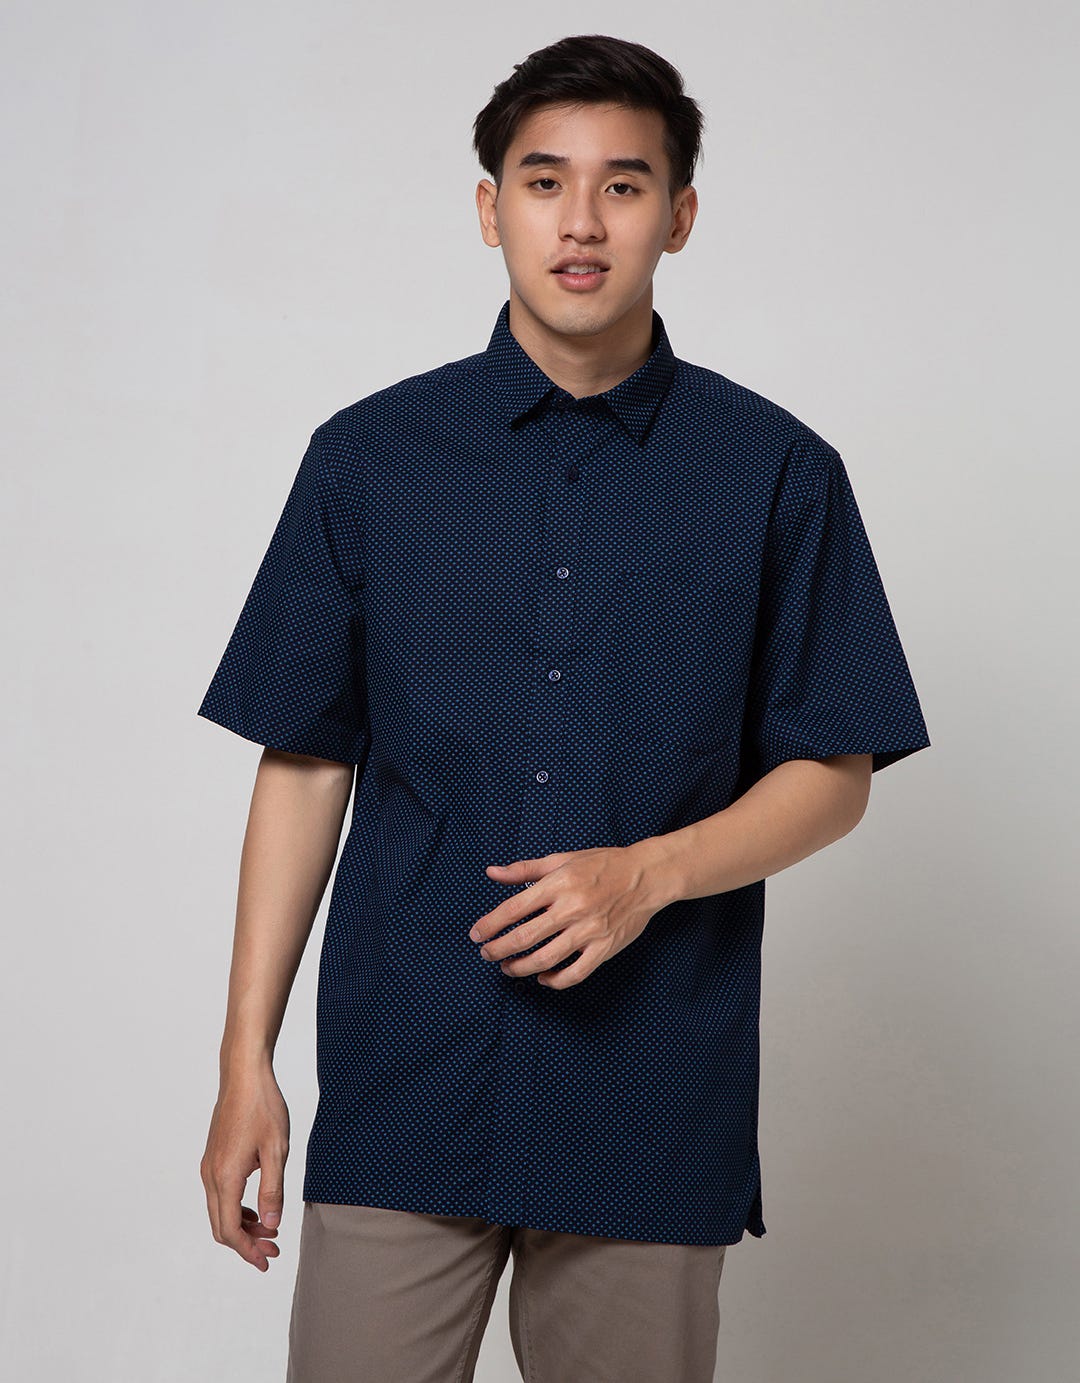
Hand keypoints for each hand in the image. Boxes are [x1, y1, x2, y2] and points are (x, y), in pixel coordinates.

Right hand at [200, 1064, 289, 1271]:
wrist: (244, 1075)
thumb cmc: (262, 1107)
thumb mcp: (276, 1150)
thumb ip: (272, 1189)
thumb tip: (271, 1224)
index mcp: (226, 1176)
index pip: (230, 1229)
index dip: (248, 1251)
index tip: (266, 1261)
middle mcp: (211, 1175)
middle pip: (221, 1226)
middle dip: (245, 1244)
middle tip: (272, 1250)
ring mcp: (209, 1166)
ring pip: (219, 1211)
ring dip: (242, 1227)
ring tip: (270, 1231)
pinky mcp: (213, 1158)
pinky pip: (220, 1195)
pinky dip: (237, 1209)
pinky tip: (257, 1209)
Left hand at [470, 844, 665, 988]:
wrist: (646, 876)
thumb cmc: (603, 865)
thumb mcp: (563, 859)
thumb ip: (525, 869)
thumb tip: (492, 873)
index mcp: (559, 884)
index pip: (514, 909)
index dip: (490, 925)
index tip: (476, 935)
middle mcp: (571, 908)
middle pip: (524, 937)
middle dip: (498, 949)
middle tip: (486, 953)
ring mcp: (589, 931)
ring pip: (545, 959)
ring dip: (519, 967)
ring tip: (506, 967)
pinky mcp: (604, 948)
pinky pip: (574, 973)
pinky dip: (554, 980)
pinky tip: (542, 977)